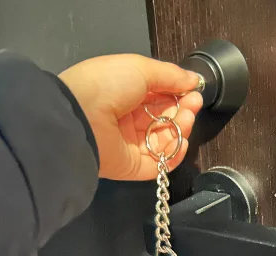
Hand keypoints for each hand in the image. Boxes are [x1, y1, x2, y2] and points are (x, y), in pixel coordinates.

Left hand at [59, 54, 202, 180]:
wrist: (81, 116)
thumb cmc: (108, 85)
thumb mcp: (140, 68)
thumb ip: (170, 75)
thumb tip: (194, 80)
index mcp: (126, 94)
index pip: (159, 96)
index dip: (179, 93)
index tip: (194, 89)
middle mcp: (128, 120)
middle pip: (165, 118)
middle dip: (183, 109)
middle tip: (194, 103)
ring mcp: (131, 145)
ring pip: (166, 140)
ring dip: (181, 128)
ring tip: (186, 118)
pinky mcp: (133, 167)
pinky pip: (161, 163)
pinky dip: (175, 152)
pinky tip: (181, 139)